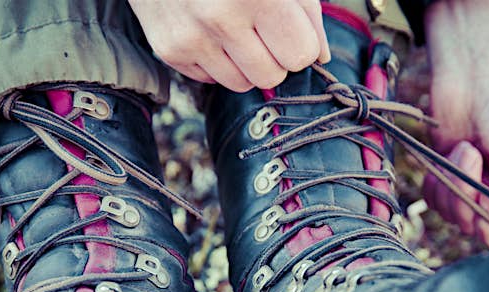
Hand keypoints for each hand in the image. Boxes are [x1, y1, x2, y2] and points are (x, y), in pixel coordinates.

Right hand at [128, 0, 330, 91]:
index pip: (300, 54)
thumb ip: (306, 10)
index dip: (301, 43)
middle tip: (262, 30)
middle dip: (274, 58)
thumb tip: (320, 56)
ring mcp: (191, 37)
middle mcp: (221, 19)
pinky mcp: (169, 50)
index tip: (289, 28)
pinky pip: (211, 80)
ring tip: (236, 29)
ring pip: (241, 84)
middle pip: (271, 77)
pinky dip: (217, 61)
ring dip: (246, 63)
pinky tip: (211, 31)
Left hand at [423, 0, 488, 253]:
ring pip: (456, 219)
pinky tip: (449, 154)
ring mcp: (478, 191)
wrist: (471, 73)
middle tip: (473, 158)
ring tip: (464, 148)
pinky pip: (437, 203)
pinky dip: (438, 180)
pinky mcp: (450, 181)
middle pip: (482, 233)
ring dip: (454, 183)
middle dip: (470, 198)